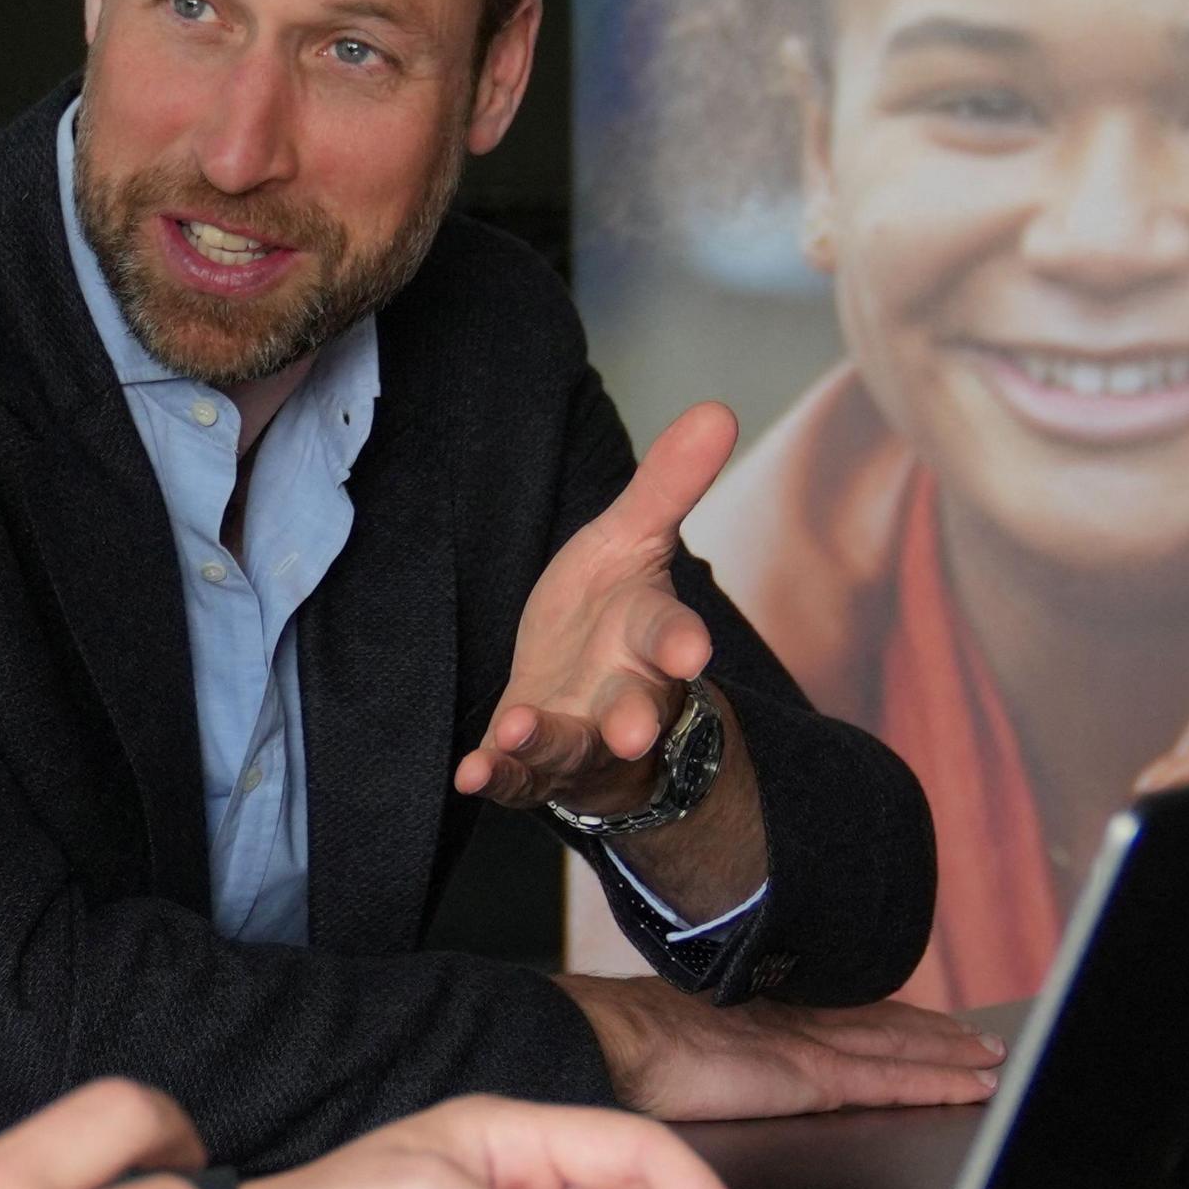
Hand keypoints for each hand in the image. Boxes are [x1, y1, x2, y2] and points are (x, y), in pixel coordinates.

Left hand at [458, 405, 742, 817]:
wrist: (587, 698)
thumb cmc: (610, 616)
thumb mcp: (630, 541)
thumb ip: (666, 487)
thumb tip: (718, 408)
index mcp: (648, 634)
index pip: (668, 633)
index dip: (679, 642)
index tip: (691, 651)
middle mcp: (623, 693)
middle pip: (636, 707)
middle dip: (635, 717)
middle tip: (634, 731)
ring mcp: (580, 736)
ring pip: (572, 746)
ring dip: (548, 741)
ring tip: (520, 731)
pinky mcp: (535, 768)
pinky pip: (517, 779)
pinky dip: (498, 776)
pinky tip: (471, 775)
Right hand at [555, 979, 1000, 1121]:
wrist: (613, 1041)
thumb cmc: (621, 1047)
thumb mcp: (669, 1040)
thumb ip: (700, 1048)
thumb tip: (691, 1063)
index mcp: (756, 1011)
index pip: (837, 1011)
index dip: (884, 1013)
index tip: (916, 1016)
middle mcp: (792, 1020)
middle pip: (880, 1022)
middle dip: (932, 1031)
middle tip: (979, 1038)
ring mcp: (808, 1044)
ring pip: (900, 1046)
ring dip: (951, 1053)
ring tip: (990, 1059)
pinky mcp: (814, 1075)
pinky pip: (894, 1080)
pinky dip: (940, 1081)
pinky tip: (972, 1086)